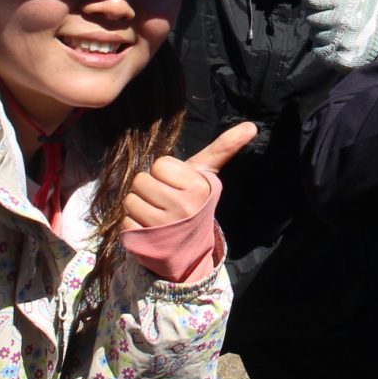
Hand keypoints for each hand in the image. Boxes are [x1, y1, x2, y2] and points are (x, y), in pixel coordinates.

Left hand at [122, 122, 257, 232]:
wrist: (191, 252)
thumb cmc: (196, 203)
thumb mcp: (208, 176)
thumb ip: (224, 148)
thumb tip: (252, 126)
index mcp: (199, 187)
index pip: (160, 164)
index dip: (164, 173)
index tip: (176, 185)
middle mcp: (183, 207)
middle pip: (142, 180)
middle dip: (149, 188)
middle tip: (164, 200)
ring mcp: (164, 227)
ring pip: (130, 199)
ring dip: (139, 205)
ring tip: (155, 213)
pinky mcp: (145, 242)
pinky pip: (125, 221)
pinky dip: (133, 224)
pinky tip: (148, 229)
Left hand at [306, 0, 377, 70]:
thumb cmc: (373, 11)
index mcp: (349, 1)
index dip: (314, 0)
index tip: (326, 3)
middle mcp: (345, 21)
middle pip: (310, 18)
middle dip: (319, 18)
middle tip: (338, 19)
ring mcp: (342, 42)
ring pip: (313, 35)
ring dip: (322, 35)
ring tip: (341, 33)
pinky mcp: (339, 59)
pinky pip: (317, 51)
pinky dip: (324, 50)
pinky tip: (339, 46)